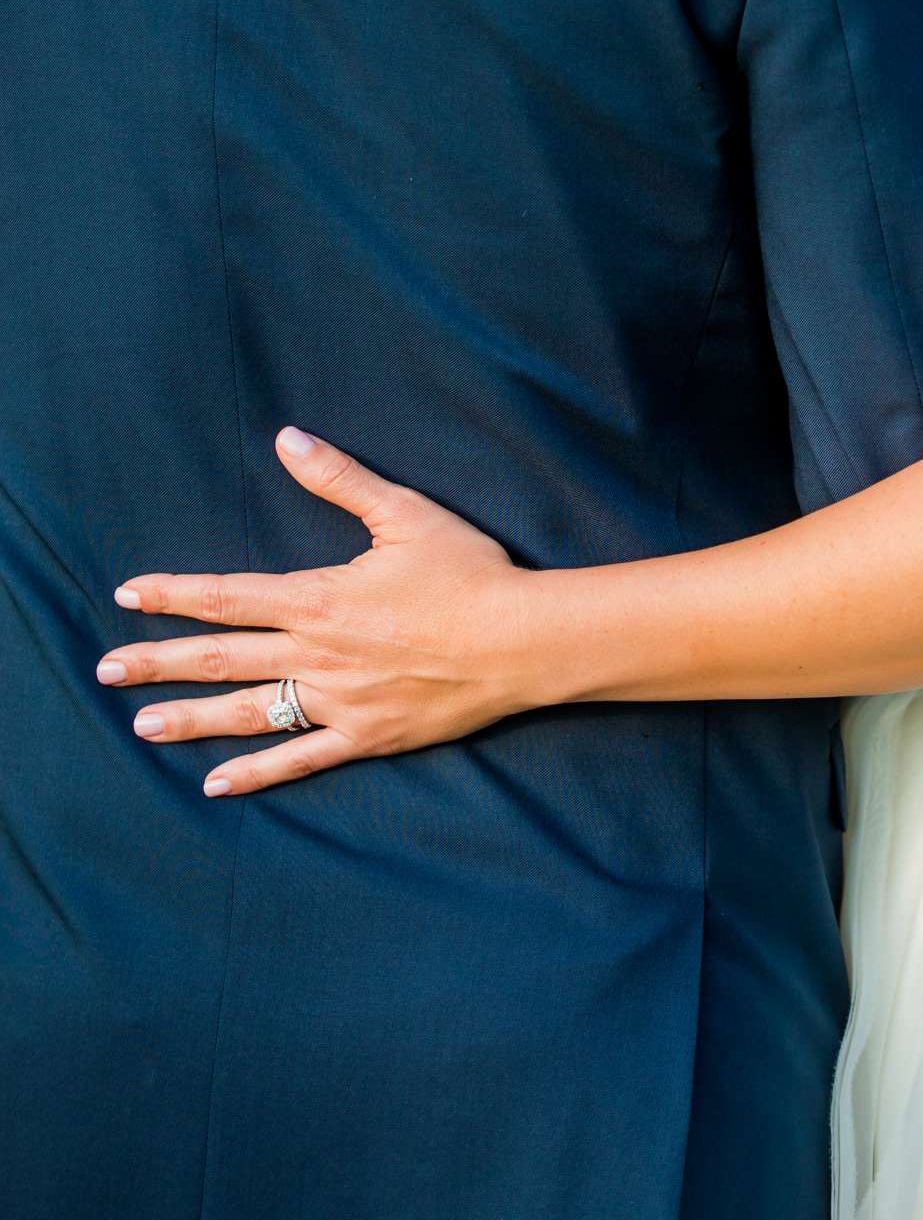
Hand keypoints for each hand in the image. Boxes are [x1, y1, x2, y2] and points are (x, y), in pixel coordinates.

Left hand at [96, 431, 538, 797]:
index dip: (175, 594)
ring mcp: (338, 701)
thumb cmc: (469, 573)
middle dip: (160, 661)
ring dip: (191, 718)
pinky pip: (299, 758)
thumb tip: (287, 437)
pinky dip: (256, 773)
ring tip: (141, 724)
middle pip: (223, 657)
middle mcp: (317, 654)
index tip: (128, 594)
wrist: (520, 641)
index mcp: (320, 599)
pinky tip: (216, 783)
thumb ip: (340, 478)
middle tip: (106, 669)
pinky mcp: (365, 736)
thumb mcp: (405, 513)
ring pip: (249, 713)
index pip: (229, 596)